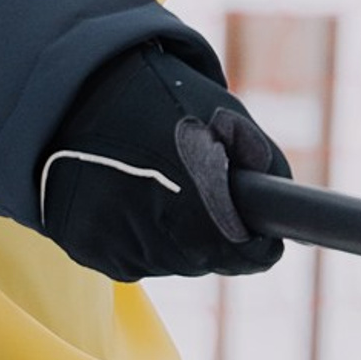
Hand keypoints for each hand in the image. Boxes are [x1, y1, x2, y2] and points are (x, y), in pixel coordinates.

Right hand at [38, 43, 289, 279]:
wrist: (77, 94)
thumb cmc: (161, 100)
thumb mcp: (225, 116)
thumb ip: (263, 164)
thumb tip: (282, 212)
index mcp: (187, 184)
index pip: (236, 249)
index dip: (257, 249)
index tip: (265, 242)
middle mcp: (145, 218)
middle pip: (204, 261)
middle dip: (220, 243)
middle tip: (216, 210)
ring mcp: (111, 236)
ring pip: (170, 265)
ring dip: (182, 244)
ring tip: (170, 198)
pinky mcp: (85, 246)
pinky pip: (133, 263)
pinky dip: (146, 244)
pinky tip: (139, 206)